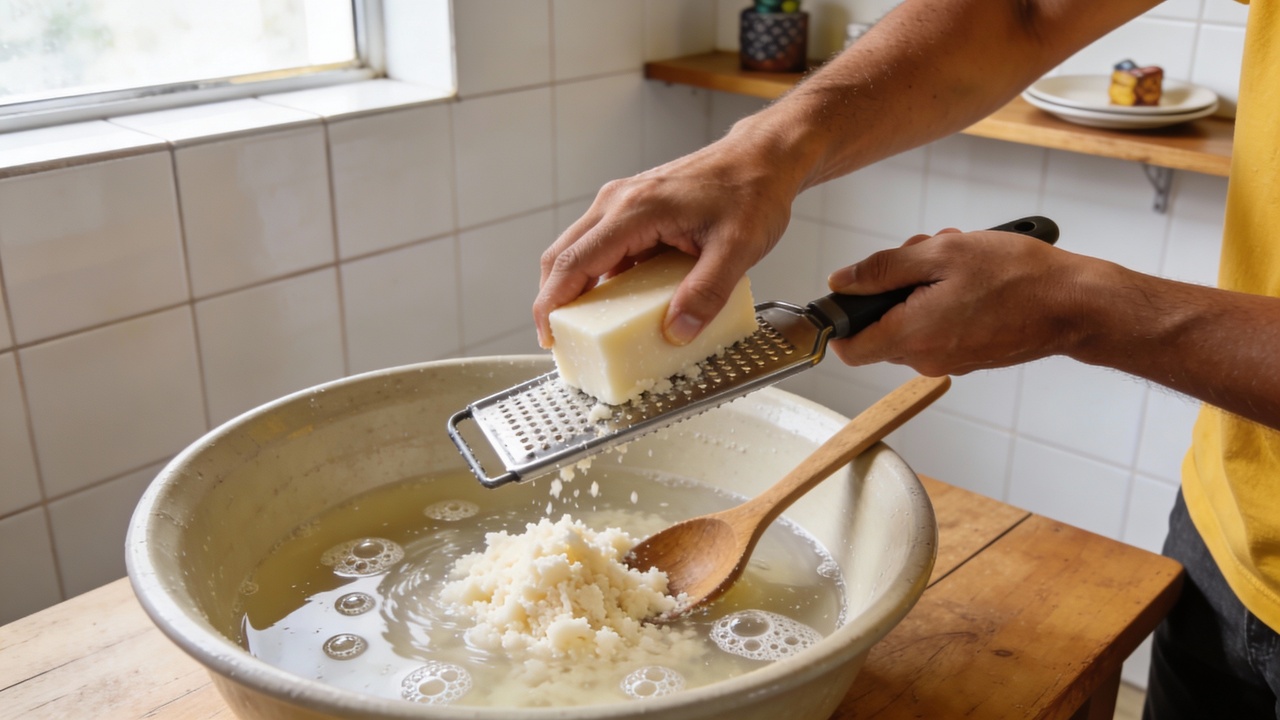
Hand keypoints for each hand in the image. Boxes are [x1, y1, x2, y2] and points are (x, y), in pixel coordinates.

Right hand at [533, 130, 802, 347]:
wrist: (762, 157)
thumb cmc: (751, 191)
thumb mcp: (738, 249)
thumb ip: (707, 292)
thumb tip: (677, 331)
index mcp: (635, 210)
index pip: (574, 261)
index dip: (553, 303)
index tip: (549, 336)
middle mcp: (618, 201)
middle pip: (562, 255)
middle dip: (554, 300)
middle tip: (561, 340)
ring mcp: (623, 201)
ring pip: (578, 249)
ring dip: (574, 288)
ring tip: (585, 327)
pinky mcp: (633, 208)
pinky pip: (602, 245)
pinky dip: (598, 275)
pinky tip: (616, 302)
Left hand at [826, 227, 1086, 374]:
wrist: (1075, 305)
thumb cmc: (1018, 276)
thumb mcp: (941, 254)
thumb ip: (883, 268)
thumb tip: (841, 281)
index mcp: (912, 336)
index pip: (849, 349)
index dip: (841, 320)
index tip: (853, 292)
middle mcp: (926, 358)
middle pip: (882, 328)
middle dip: (894, 288)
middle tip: (925, 254)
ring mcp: (949, 360)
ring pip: (912, 323)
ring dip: (923, 289)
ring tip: (956, 261)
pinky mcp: (969, 356)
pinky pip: (939, 328)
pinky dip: (944, 302)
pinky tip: (972, 277)